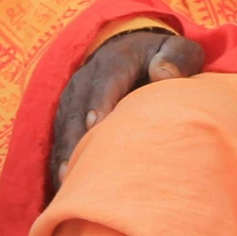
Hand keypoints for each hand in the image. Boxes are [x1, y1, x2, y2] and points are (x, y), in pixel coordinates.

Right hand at [46, 30, 204, 192]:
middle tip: (78, 166)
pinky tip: (63, 186)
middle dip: (76, 136)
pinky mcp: (67, 114)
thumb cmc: (162, 57)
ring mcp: (74, 97)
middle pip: (78, 108)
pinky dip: (60, 160)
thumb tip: (163, 73)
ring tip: (67, 182)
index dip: (100, 101)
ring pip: (65, 126)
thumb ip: (177, 58)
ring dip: (65, 153)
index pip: (106, 81)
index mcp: (116, 61)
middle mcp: (87, 78)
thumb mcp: (177, 49)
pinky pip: (59, 138)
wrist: (132, 50)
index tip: (97, 124)